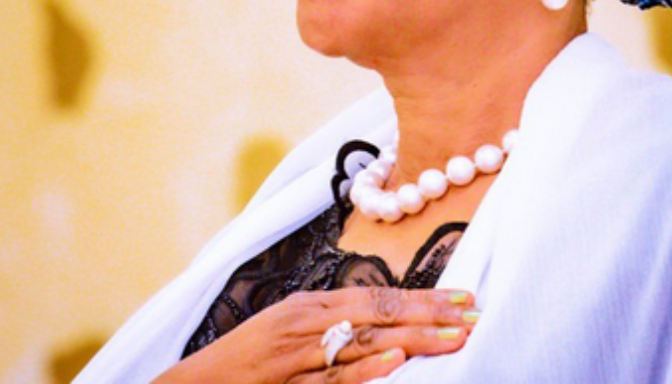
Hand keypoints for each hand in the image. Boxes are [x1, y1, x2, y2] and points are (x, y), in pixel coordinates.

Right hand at [156, 287, 479, 383]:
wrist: (197, 383)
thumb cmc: (246, 360)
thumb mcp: (290, 330)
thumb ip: (333, 322)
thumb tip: (382, 322)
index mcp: (311, 305)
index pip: (378, 296)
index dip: (424, 297)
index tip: (465, 299)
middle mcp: (306, 321)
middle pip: (378, 312)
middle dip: (430, 313)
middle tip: (474, 315)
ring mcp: (298, 353)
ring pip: (365, 341)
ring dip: (414, 338)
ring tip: (454, 336)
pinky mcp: (290, 383)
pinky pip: (333, 376)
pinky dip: (366, 366)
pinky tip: (396, 359)